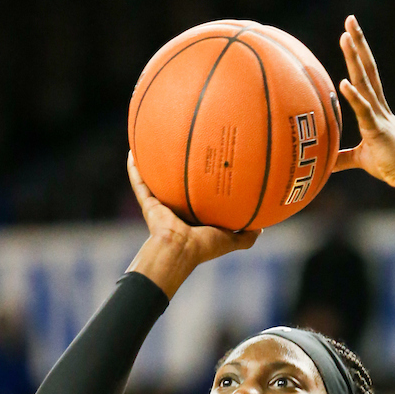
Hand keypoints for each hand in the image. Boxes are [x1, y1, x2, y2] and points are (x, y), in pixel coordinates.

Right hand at [127, 154, 259, 296]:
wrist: (179, 250)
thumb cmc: (204, 247)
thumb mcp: (230, 240)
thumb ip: (246, 236)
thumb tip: (262, 229)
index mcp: (194, 217)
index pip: (198, 196)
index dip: (202, 182)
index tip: (209, 164)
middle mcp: (177, 210)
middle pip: (176, 185)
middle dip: (177, 169)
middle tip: (182, 146)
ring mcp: (161, 206)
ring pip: (155, 181)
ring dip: (152, 165)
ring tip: (151, 143)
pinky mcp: (149, 204)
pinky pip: (140, 183)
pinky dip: (134, 170)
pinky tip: (132, 152)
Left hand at [334, 16, 394, 191]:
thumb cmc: (391, 167)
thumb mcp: (362, 159)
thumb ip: (343, 157)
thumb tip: (326, 163)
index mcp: (375, 110)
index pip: (365, 76)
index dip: (357, 54)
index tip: (349, 34)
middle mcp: (379, 107)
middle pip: (366, 68)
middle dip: (358, 43)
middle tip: (350, 20)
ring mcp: (379, 116)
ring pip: (364, 81)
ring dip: (354, 58)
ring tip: (345, 36)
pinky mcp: (378, 130)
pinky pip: (363, 111)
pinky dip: (353, 96)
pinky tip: (343, 82)